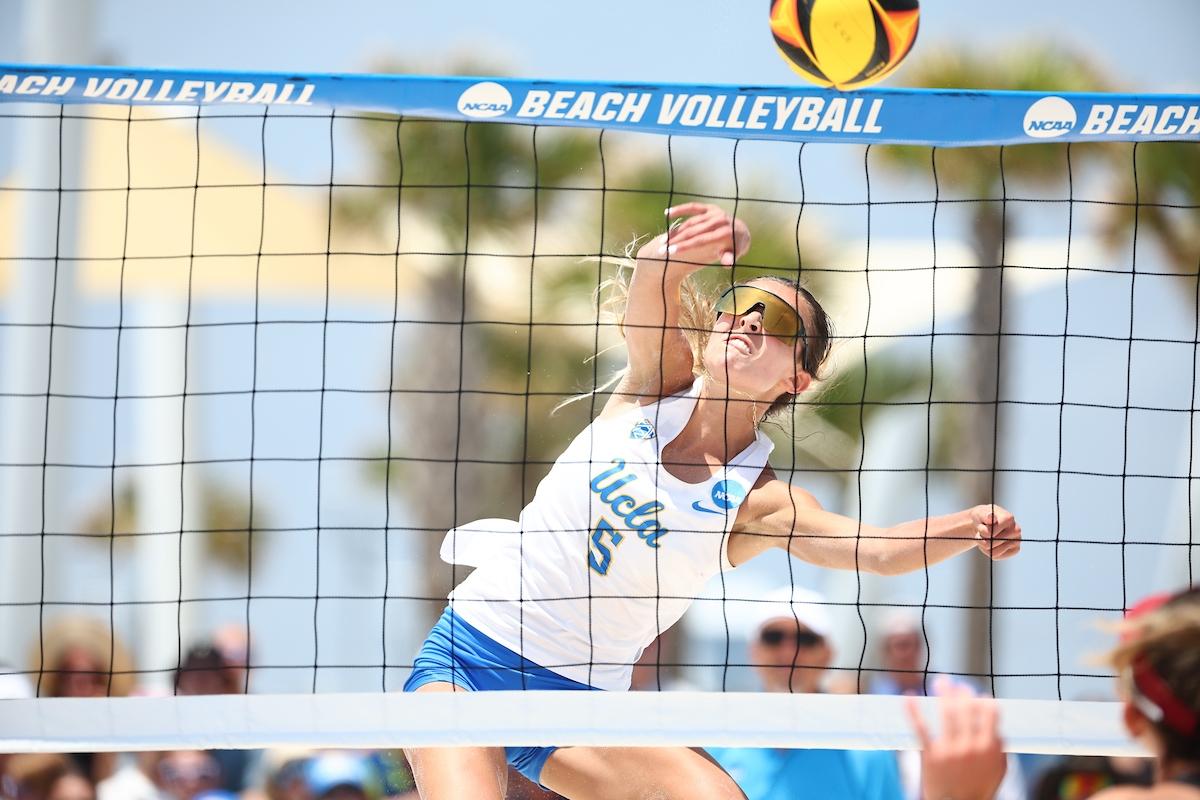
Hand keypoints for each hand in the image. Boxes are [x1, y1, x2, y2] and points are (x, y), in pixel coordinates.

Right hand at [636, 203, 749, 268]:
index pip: (700, 240)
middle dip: (676, 240)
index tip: (670, 251)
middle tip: (661, 249)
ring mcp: (714, 213)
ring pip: (691, 222)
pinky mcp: (710, 208)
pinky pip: (693, 207)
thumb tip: (727, 263)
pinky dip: (680, 209)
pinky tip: (667, 213)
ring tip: (663, 240)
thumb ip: (729, 258)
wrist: (742, 231)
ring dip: (676, 231)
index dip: (684, 246)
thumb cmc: (735, 247)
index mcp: (725, 233)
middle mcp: (719, 221)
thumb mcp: (735, 254)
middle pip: (693, 231)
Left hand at [906, 680, 1006, 799]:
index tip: (978, 693)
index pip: (989, 715)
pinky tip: (909, 695)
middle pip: (966, 710)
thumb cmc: (978, 788)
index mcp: (989, 747)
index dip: (984, 702)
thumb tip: (998, 725)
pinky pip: (921, 727)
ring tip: (940, 681)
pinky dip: (914, 710)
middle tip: (957, 684)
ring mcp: (950, 749)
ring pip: (947, 714)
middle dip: (962, 693)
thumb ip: (999, 747)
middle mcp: (970, 746)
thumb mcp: (998, 770)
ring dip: (943, 694)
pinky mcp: (931, 754)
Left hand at [970, 504, 1020, 559]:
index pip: (990, 533)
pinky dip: (989, 552)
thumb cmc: (982, 518)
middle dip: (982, 539)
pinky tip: (990, 544)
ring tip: (985, 538)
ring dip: (984, 546)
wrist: (986, 522)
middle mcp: (1016, 529)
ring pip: (994, 552)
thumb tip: (990, 517)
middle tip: (982, 533)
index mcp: (1009, 518)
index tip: (982, 525)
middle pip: (991, 543)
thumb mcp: (980, 514)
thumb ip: (985, 516)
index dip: (981, 531)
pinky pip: (996, 556)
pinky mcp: (1016, 550)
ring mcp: (1017, 540)